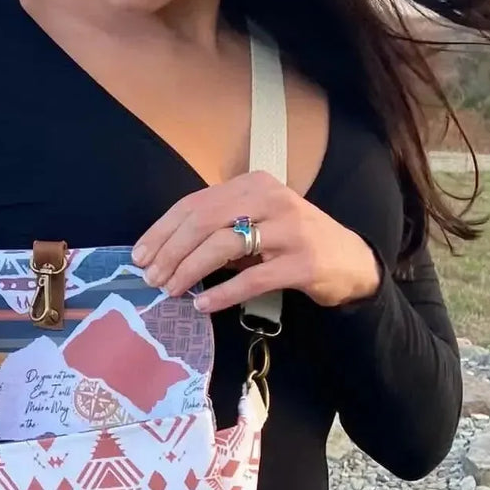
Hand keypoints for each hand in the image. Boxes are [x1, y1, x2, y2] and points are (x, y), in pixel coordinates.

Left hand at [131, 171, 382, 313]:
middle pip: (205, 221)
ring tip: (171, 290)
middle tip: (151, 277)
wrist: (349, 260)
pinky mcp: (302, 263)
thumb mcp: (254, 222)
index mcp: (253, 184)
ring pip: (224, 246)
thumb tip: (163, 251)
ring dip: (190, 270)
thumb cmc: (291, 241)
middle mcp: (271, 199)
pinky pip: (252, 278)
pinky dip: (223, 293)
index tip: (140, 255)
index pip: (195, 203)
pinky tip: (203, 304)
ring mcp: (289, 230)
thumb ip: (217, 227)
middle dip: (171, 251)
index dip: (162, 230)